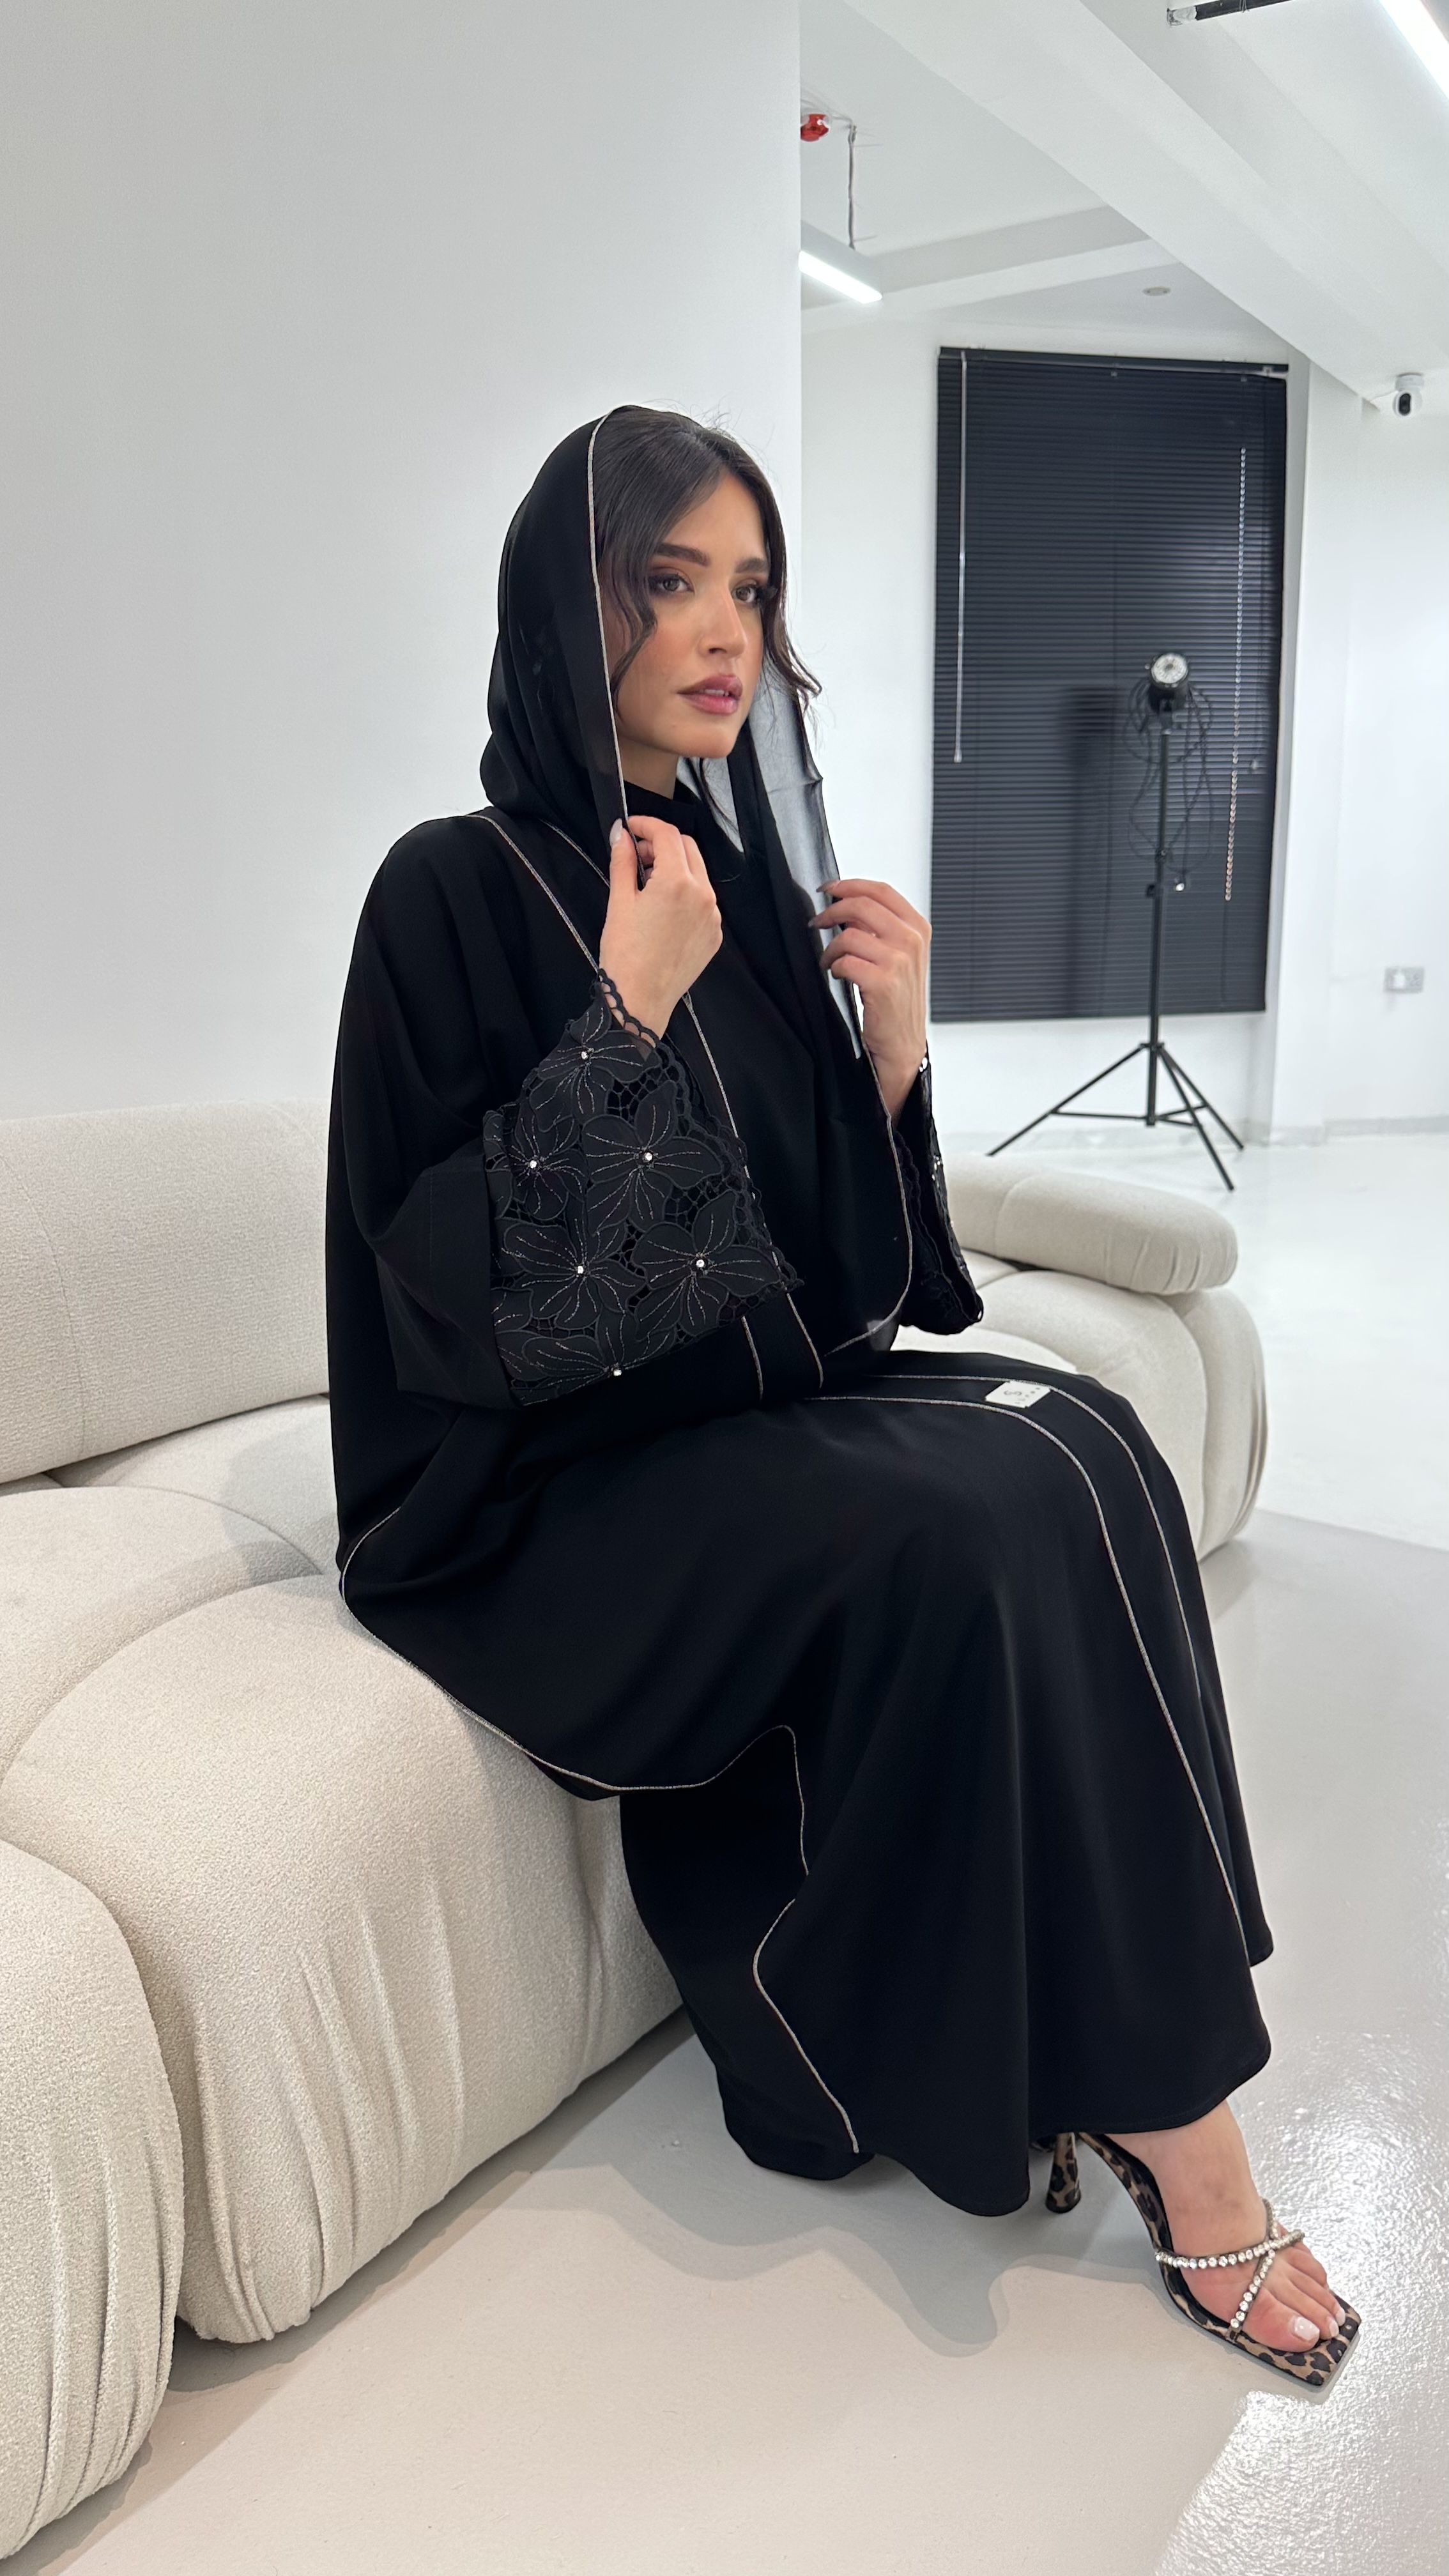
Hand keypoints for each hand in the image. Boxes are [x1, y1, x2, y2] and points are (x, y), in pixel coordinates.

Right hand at [599, 815, 722, 1038]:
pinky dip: (685, 892)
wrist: (639, 1000)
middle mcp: (703, 895)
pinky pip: (703, 900)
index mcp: (677, 883)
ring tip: (647, 882)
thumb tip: (620, 833)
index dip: (647, 825)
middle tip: (636, 854)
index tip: (631, 828)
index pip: (668, 835)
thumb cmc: (625, 955)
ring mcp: (713, 916)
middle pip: (688, 848)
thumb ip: (622, 861)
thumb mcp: (619, 902)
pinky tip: (662, 907)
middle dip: (662, 843)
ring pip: (698, 873)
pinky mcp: (714, 934)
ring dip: (675, 866)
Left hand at [815, 877, 928, 1118]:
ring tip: (829, 960)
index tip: (829, 890)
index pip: (881, 891)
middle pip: (862, 905)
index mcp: (918, 928)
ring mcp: (899, 961)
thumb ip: (881, 929)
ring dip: (830, 947)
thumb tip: (846, 907)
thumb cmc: (897, 1001)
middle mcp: (912, 941)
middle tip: (818, 922)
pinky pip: (845, 961)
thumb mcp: (900, 957)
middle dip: (832, 911)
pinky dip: (833, 966)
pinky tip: (837, 974)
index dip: (850, 885)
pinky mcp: (883, 982)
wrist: (903, 1043)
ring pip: (849, 935)